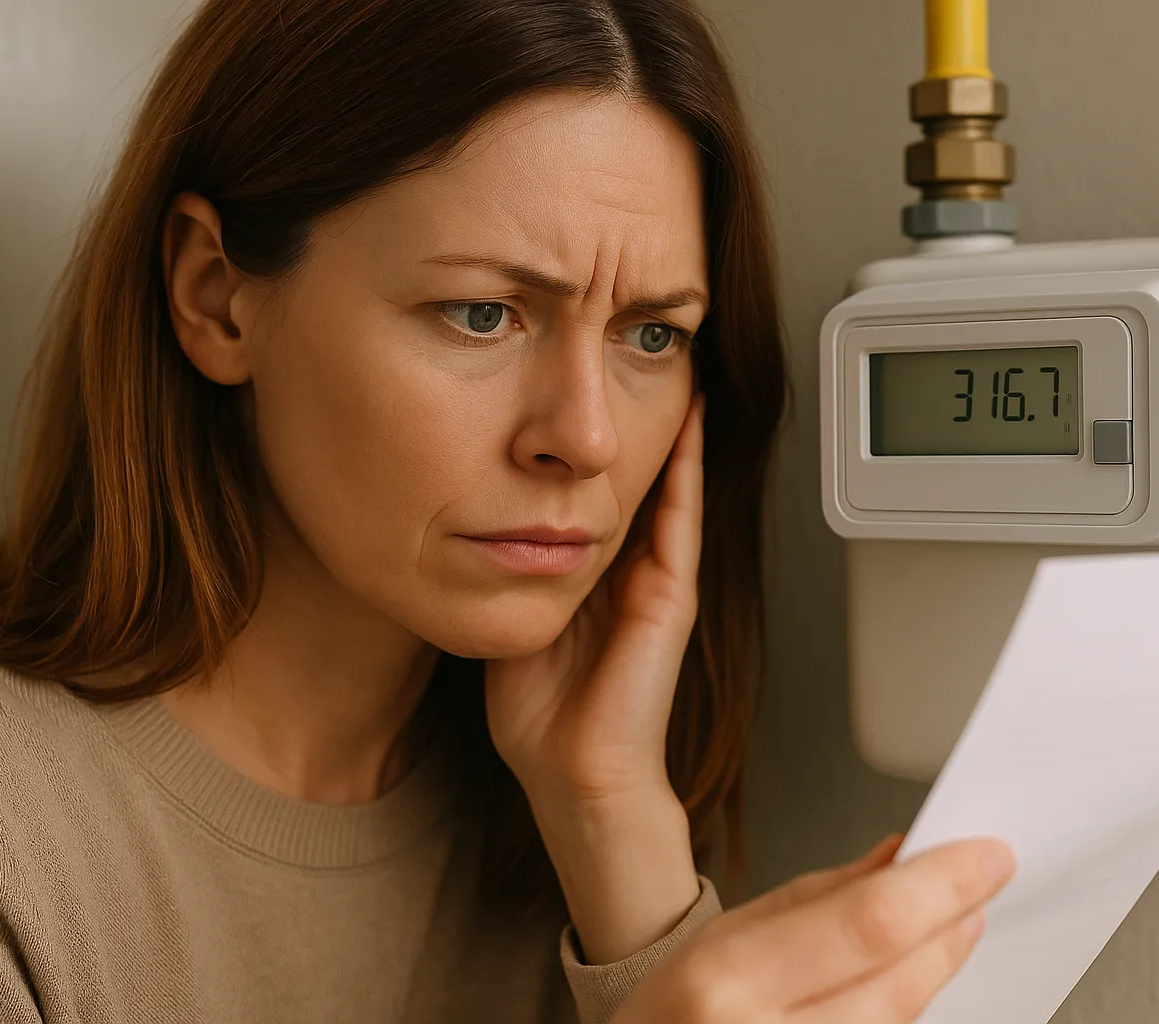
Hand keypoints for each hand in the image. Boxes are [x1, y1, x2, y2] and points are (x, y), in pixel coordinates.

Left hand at [485, 397, 705, 963]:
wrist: (575, 778)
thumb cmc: (542, 720)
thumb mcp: (513, 621)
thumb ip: (506, 575)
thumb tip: (468, 526)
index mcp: (594, 579)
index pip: (599, 495)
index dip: (595, 445)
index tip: (588, 391)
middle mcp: (631, 573)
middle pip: (636, 481)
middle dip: (634, 425)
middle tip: (634, 359)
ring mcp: (657, 583)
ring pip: (668, 488)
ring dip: (674, 431)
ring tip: (676, 370)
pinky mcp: (670, 598)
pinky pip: (680, 521)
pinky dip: (687, 471)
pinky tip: (691, 424)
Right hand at [613, 835, 1016, 1023]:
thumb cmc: (671, 1013)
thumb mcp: (727, 936)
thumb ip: (821, 895)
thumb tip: (902, 857)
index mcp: (729, 979)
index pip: (868, 923)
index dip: (942, 886)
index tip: (987, 856)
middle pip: (900, 982)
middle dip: (953, 925)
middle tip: (982, 885)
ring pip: (902, 1020)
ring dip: (937, 967)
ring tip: (949, 927)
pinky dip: (907, 1005)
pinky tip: (909, 977)